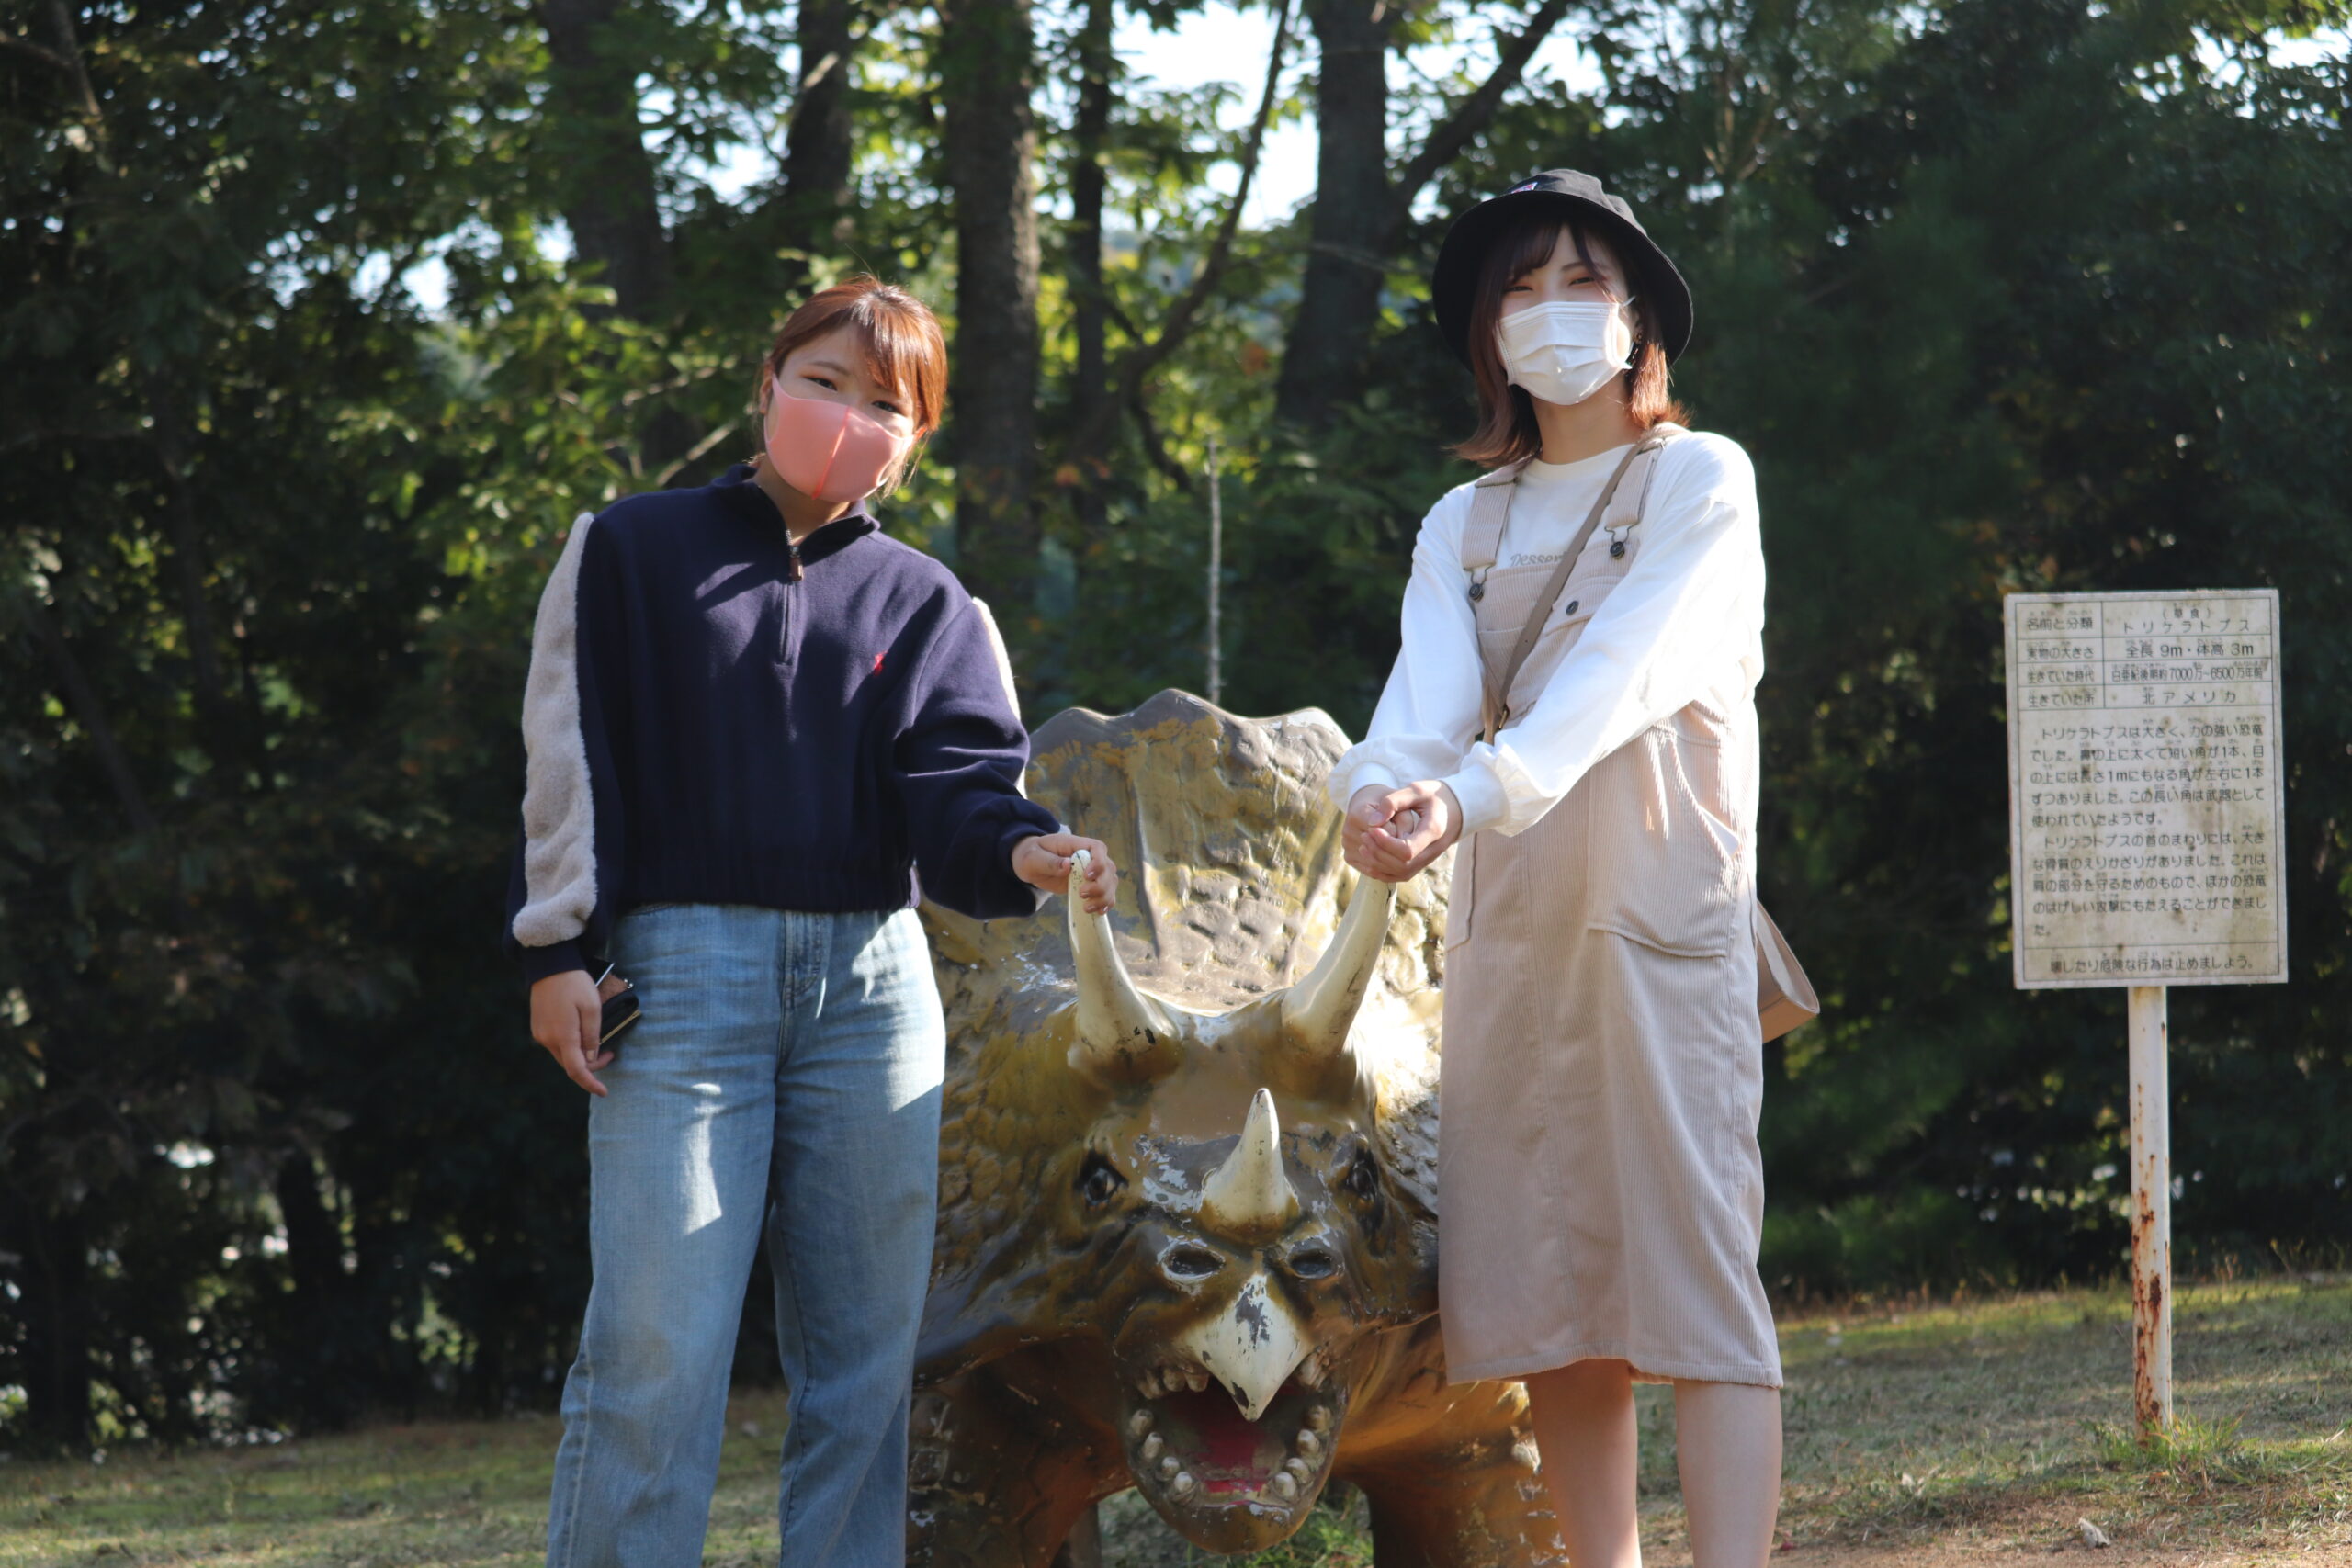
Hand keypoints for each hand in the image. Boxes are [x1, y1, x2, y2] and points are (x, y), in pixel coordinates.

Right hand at [530, 968, 615, 1096]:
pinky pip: (556, 1045)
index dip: (591, 1083)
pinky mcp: (538, 1028)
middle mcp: (547, 1040)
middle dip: (591, 1067)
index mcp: (563, 1037)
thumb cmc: (575, 984)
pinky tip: (582, 1037)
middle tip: (611, 1053)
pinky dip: (571, 1047)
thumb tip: (591, 1059)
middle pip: (570, 1065)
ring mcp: (540, 1034)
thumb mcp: (592, 1008)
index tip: (604, 1092)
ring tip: (598, 1044)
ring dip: (581, 1056)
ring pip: (563, 1056)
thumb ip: (593, 1036)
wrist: (550, 965)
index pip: (577, 1071)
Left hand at [1013, 832, 1118, 913]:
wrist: (1031, 865)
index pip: (1098, 848)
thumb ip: (1050, 861)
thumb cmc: (1031, 856)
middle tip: (1082, 894)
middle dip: (1100, 884)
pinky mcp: (1090, 886)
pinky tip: (1098, 912)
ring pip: (1110, 882)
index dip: (1098, 862)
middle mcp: (1089, 857)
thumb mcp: (1033, 858)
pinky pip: (1106, 893)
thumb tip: (1067, 865)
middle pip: (1108, 868)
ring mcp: (1092, 872)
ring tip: (1087, 908)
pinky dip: (1106, 903)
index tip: (1086, 876)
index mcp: (1076, 844)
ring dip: (1104, 896)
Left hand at [1341, 781, 1462, 882]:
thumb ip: (1393, 801)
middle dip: (1378, 852)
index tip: (1371, 828)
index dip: (1385, 843)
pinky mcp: (1422, 862)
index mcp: (1433, 831)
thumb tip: (1372, 822)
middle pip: (1402, 864)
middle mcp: (1433, 850)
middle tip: (1364, 835)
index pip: (1407, 850)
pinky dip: (1382, 871)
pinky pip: (1401, 875)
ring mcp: (1428, 859)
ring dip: (1378, 863)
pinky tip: (1369, 858)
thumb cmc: (1435, 795)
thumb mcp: (1416, 789)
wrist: (1456, 807)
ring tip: (1363, 845)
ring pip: (1401, 873)